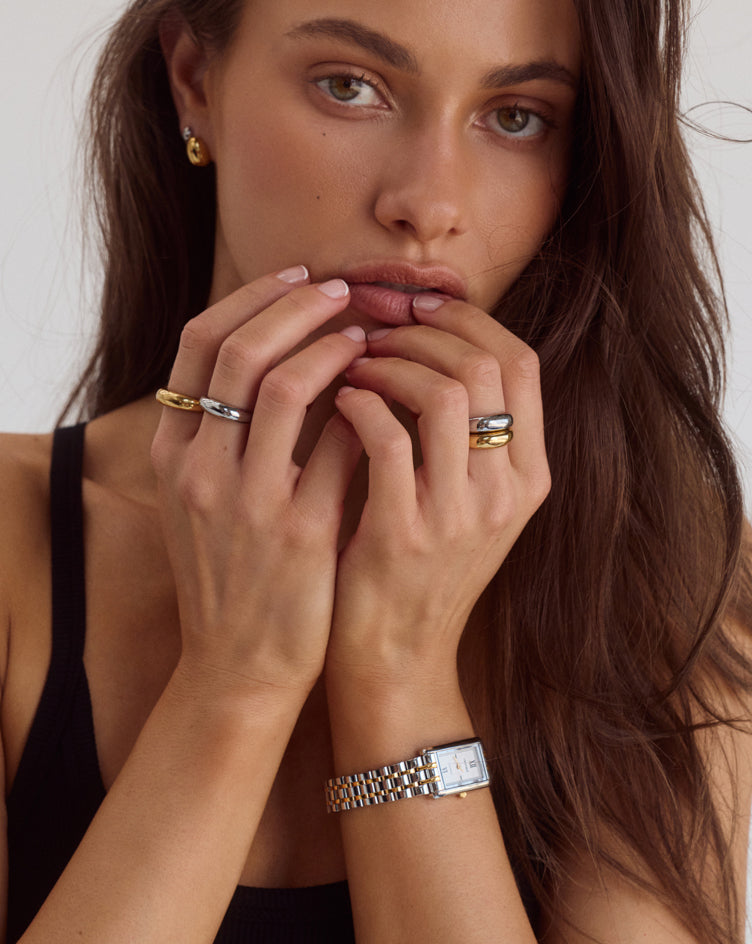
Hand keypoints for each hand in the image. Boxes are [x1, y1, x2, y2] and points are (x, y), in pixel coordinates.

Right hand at [150, 268, 365, 702]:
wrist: (240, 666)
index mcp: (172, 453)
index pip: (198, 343)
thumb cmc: (233, 575)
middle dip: (296, 306)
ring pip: (281, 385)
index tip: (299, 278)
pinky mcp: (297, 531)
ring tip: (367, 333)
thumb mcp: (205, 498)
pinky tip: (386, 395)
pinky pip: (336, 444)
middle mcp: (199, 469)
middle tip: (344, 289)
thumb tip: (288, 351)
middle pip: (238, 350)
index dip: (252, 298)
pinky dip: (362, 407)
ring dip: (331, 346)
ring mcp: (245, 500)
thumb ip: (229, 432)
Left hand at [326, 294, 550, 693]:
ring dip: (391, 362)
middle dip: (422, 329)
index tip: (417, 304)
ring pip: (444, 393)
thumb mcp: (466, 497)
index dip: (468, 320)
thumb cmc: (417, 564)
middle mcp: (508, 492)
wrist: (395, 657)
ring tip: (354, 360)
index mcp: (529, 474)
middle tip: (373, 324)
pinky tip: (339, 400)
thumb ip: (465, 429)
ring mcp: (462, 516)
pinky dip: (360, 405)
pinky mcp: (407, 536)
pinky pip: (388, 439)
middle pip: (486, 367)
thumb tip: (435, 336)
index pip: (521, 363)